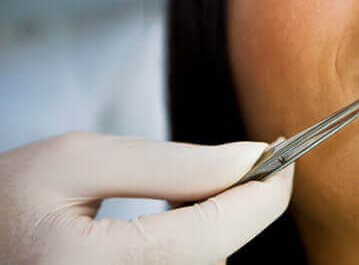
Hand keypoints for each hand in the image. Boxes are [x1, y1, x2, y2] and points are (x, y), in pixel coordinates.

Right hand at [0, 131, 292, 263]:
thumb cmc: (4, 204)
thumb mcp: (75, 162)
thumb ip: (171, 163)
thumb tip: (250, 158)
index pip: (226, 228)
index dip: (267, 188)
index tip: (284, 153)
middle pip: (221, 251)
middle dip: (236, 203)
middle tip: (241, 165)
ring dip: (212, 227)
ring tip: (188, 197)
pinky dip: (190, 249)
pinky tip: (173, 228)